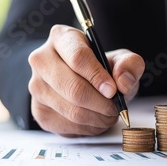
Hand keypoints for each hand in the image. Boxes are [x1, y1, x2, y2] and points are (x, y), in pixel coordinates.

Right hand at [27, 25, 144, 136]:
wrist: (84, 82)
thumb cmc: (101, 68)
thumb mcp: (121, 60)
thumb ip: (129, 65)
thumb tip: (123, 81)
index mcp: (61, 37)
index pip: (78, 57)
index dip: (98, 76)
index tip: (113, 90)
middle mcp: (42, 59)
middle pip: (73, 88)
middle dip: (101, 103)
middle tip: (116, 107)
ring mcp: (36, 86)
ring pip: (72, 110)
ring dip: (98, 118)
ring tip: (109, 114)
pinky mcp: (38, 111)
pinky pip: (68, 126)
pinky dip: (88, 128)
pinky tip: (95, 119)